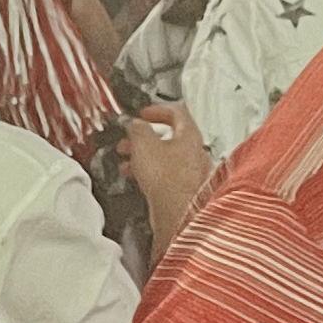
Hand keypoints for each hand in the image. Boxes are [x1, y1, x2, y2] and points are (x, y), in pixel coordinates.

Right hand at [124, 105, 213, 245]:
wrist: (176, 213)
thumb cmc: (168, 180)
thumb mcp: (144, 145)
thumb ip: (137, 129)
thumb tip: (133, 123)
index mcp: (190, 135)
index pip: (177, 112)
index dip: (157, 110)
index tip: (143, 114)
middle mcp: (195, 152)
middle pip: (169, 136)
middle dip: (145, 136)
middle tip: (129, 139)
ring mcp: (191, 171)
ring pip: (165, 156)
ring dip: (144, 155)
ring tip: (127, 159)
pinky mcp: (184, 189)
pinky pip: (165, 174)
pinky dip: (149, 171)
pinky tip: (136, 177)